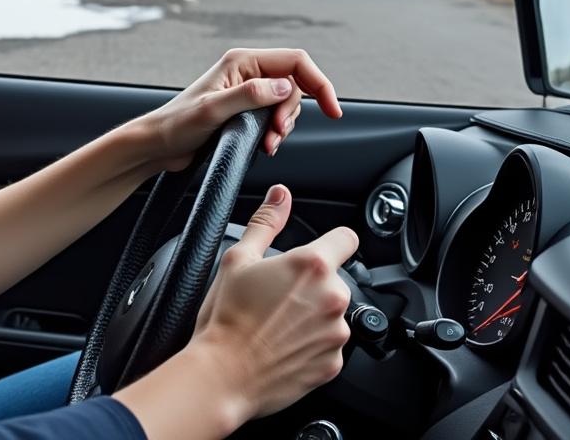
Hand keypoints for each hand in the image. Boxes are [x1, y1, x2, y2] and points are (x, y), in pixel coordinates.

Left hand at [139, 48, 341, 168]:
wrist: (158, 145)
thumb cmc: (177, 125)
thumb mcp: (214, 110)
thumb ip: (250, 96)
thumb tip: (285, 88)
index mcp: (242, 61)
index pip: (296, 61)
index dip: (319, 82)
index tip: (332, 110)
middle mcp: (248, 72)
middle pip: (296, 84)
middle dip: (294, 113)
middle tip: (276, 135)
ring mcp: (248, 91)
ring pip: (288, 104)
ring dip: (285, 126)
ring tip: (267, 144)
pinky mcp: (246, 110)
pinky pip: (276, 117)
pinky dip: (277, 133)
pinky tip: (265, 145)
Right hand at [191, 184, 357, 419]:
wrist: (223, 374)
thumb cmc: (225, 318)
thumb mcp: (237, 259)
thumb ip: (266, 222)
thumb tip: (280, 196)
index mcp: (312, 265)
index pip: (346, 238)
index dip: (330, 242)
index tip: (317, 252)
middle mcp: (333, 297)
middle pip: (333, 280)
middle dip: (311, 285)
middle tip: (275, 297)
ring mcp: (336, 333)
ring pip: (331, 314)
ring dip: (312, 316)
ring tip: (275, 325)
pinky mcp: (334, 363)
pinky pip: (327, 346)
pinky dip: (310, 346)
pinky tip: (281, 346)